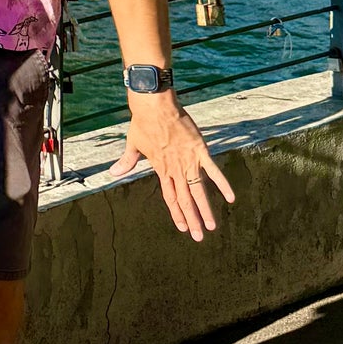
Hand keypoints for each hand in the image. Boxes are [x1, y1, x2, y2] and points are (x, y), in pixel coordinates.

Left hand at [105, 92, 235, 242]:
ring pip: (198, 191)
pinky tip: (230, 198)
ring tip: (211, 226)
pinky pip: (213, 171)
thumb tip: (112, 173)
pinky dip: (222, 184)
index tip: (182, 228)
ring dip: (205, 210)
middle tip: (199, 237)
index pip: (170, 197)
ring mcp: (189, 161)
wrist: (154, 106)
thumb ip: (127, 162)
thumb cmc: (142, 123)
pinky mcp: (200, 151)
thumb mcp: (133, 144)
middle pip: (185, 199)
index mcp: (161, 169)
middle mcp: (175, 169)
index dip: (177, 214)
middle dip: (192, 220)